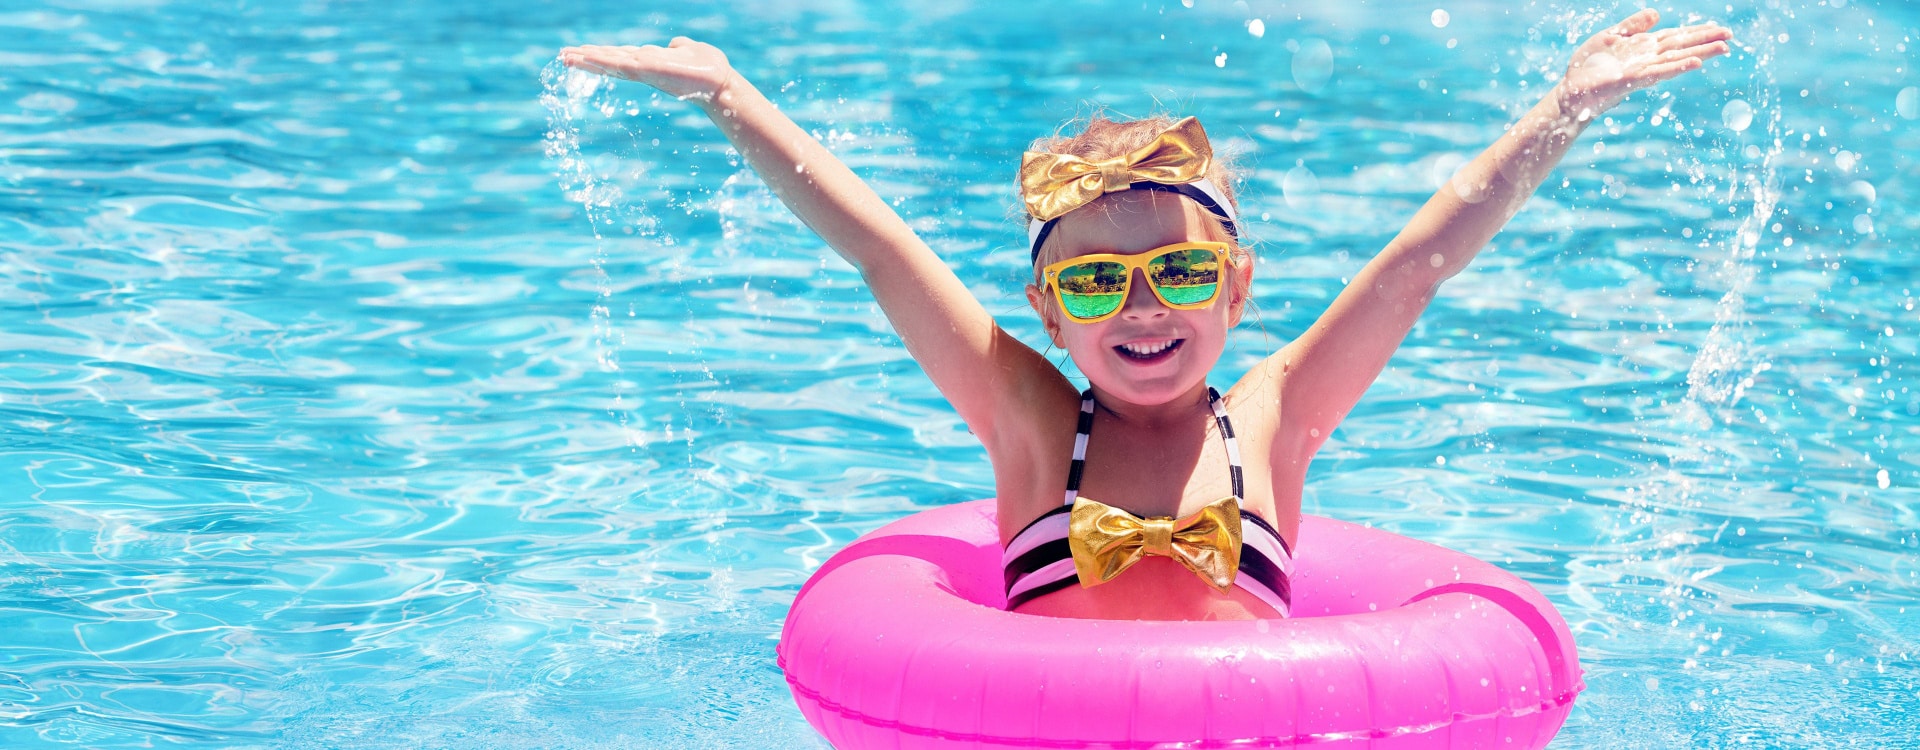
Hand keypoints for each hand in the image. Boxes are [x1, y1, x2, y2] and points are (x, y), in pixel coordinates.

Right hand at [559, 37, 736, 104]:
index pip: (619, 56)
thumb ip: (678, 47)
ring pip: (608, 62)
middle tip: (562, 57)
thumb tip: (675, 46)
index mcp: (649, 61)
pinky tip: (585, 58)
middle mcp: (642, 67)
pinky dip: (600, 61)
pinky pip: (617, 64)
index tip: (581, 52)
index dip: (600, 54)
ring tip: (565, 58)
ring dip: (586, 60)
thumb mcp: (688, 50)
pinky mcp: (645, 70)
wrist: (719, 82)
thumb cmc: (707, 68)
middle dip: (586, 59)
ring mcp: (641, 70)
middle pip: (608, 61)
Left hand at [1556, 10, 1731, 117]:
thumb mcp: (1610, 36)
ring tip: (1723, 48)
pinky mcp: (1630, 80)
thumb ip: (1633, 26)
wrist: (1570, 92)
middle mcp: (1647, 58)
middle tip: (1731, 37)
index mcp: (1643, 46)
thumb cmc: (1588, 66)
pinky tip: (1694, 62)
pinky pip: (1658, 72)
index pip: (1676, 36)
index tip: (1720, 28)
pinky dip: (1676, 66)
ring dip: (1699, 53)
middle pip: (1681, 46)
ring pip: (1676, 58)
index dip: (1697, 32)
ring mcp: (1641, 69)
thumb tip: (1656, 14)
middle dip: (1706, 41)